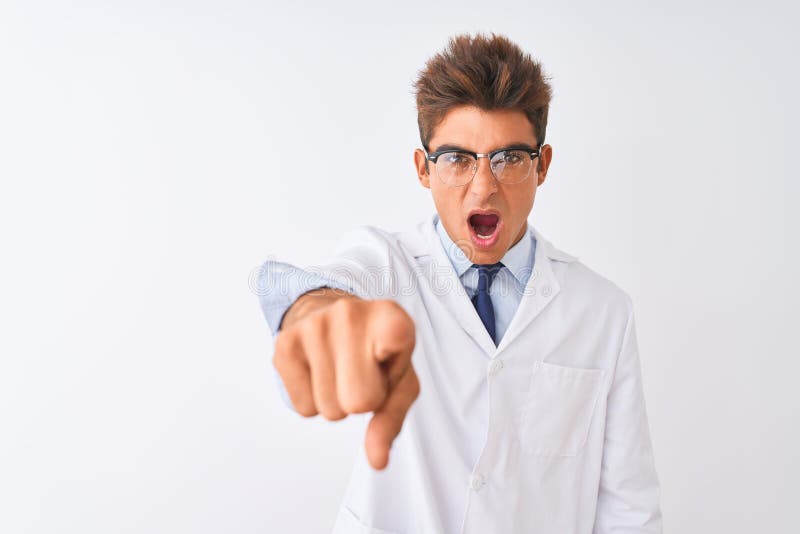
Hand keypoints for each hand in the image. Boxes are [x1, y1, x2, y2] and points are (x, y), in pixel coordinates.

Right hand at [273, 294, 418, 469]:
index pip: (398, 343)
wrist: (331, 316)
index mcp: (390, 317)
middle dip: (361, 400)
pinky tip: (318, 371)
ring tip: (339, 371)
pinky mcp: (284, 343)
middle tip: (360, 374)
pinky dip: (312, 400)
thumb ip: (392, 419)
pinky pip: (303, 408)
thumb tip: (377, 461)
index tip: (385, 355)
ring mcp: (313, 326)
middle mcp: (350, 313)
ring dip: (336, 400)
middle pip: (359, 402)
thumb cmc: (374, 352)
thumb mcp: (399, 381)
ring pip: (329, 409)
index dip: (392, 368)